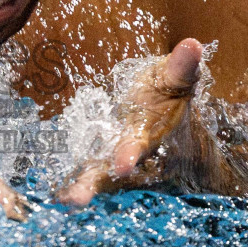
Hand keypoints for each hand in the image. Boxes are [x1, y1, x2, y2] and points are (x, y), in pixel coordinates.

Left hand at [55, 38, 220, 206]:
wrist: (167, 122)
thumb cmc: (167, 97)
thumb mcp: (174, 80)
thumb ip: (180, 68)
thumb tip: (192, 45)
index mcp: (148, 134)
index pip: (139, 145)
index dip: (130, 153)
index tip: (123, 162)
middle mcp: (129, 155)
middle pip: (110, 174)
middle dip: (94, 184)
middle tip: (76, 199)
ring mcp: (111, 163)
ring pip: (95, 181)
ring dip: (79, 191)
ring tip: (62, 202)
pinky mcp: (97, 165)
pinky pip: (83, 177)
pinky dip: (69, 188)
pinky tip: (54, 197)